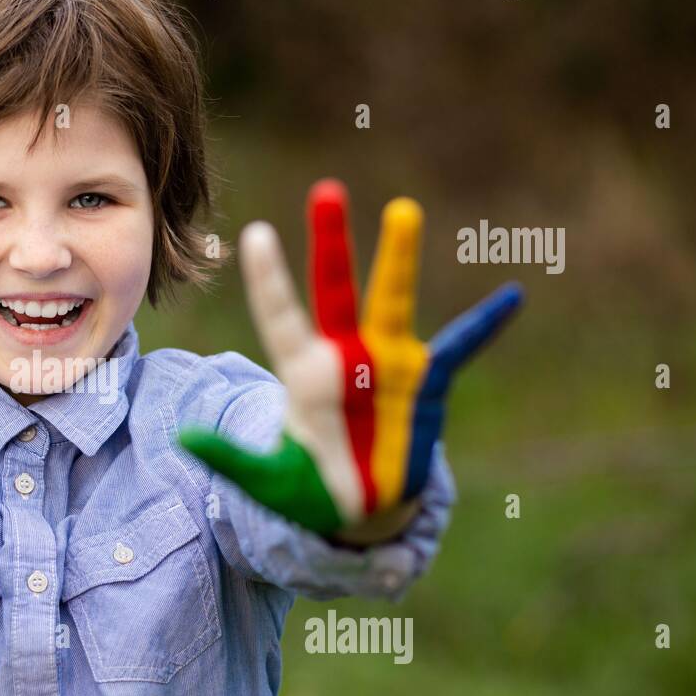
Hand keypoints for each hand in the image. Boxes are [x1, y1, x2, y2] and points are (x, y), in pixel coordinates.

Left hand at [178, 178, 522, 537]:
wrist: (363, 505)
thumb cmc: (310, 489)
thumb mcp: (270, 482)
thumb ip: (233, 462)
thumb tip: (183, 440)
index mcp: (302, 374)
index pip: (280, 317)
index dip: (269, 280)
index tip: (255, 234)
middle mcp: (344, 355)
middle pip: (335, 290)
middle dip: (331, 244)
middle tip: (326, 190)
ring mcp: (387, 362)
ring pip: (393, 300)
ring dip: (398, 258)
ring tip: (402, 209)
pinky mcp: (426, 380)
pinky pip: (460, 346)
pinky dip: (485, 324)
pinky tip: (512, 296)